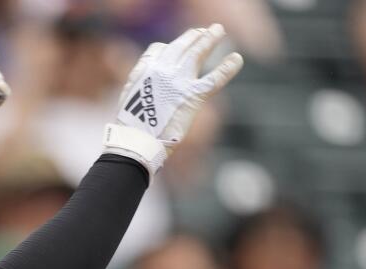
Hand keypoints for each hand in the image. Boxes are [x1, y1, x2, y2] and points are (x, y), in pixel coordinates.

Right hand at [103, 23, 243, 176]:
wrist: (138, 141)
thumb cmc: (131, 126)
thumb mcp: (129, 96)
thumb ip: (140, 81)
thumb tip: (149, 78)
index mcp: (145, 70)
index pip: (159, 49)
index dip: (169, 48)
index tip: (175, 50)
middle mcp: (162, 70)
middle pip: (181, 45)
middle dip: (193, 36)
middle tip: (203, 32)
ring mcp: (179, 81)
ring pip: (198, 52)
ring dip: (209, 38)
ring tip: (218, 31)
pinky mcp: (194, 95)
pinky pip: (215, 77)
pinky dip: (228, 67)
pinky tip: (236, 59)